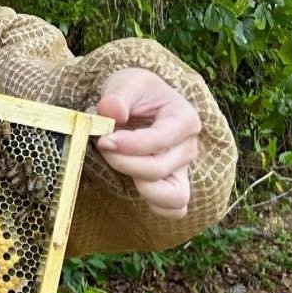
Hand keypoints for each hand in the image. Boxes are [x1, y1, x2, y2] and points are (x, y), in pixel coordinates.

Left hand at [94, 68, 200, 217]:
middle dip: (123, 162)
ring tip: (118, 165)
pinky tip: (132, 185)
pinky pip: (175, 209)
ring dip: (140, 187)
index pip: (160, 140)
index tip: (103, 139)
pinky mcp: (175, 184)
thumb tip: (111, 110)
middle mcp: (189, 146)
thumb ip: (117, 96)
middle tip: (102, 146)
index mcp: (184, 118)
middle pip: (158, 170)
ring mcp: (183, 169)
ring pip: (173, 196)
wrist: (142, 101)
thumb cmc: (136, 92)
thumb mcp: (126, 83)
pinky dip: (156, 205)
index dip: (129, 145)